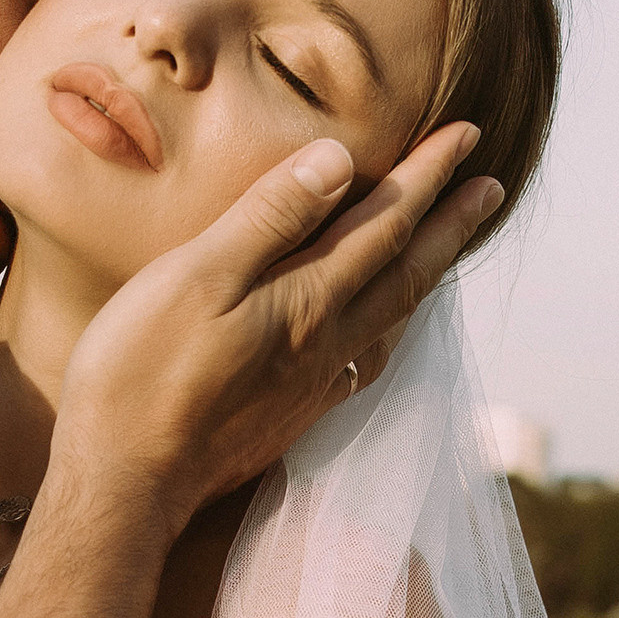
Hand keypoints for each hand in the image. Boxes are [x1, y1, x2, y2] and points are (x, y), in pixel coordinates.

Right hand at [54, 122, 502, 542]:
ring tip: (448, 249)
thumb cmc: (142, 373)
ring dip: (427, 276)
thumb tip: (339, 161)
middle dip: (450, 222)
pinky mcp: (291, 416)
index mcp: (308, 299)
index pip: (385, 223)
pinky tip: (380, 333)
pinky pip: (365, 360)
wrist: (127, 483)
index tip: (469, 134)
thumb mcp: (197, 276)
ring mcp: (313, 384)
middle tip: (491, 185)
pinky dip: (389, 330)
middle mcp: (326, 342)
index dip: (429, 175)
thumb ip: (269, 218)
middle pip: (406, 271)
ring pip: (391, 319)